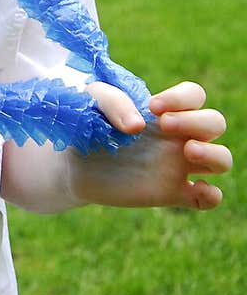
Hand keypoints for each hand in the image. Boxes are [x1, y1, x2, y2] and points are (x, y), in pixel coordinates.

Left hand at [72, 80, 231, 209]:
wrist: (73, 164)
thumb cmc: (86, 126)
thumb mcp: (91, 101)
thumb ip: (113, 101)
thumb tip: (138, 125)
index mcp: (163, 111)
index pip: (195, 96)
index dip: (182, 98)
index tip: (153, 107)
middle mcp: (176, 136)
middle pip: (215, 122)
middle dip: (197, 121)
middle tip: (164, 125)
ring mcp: (177, 166)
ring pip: (222, 159)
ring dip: (214, 154)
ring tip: (188, 152)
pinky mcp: (170, 193)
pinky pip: (208, 198)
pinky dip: (212, 196)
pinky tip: (195, 189)